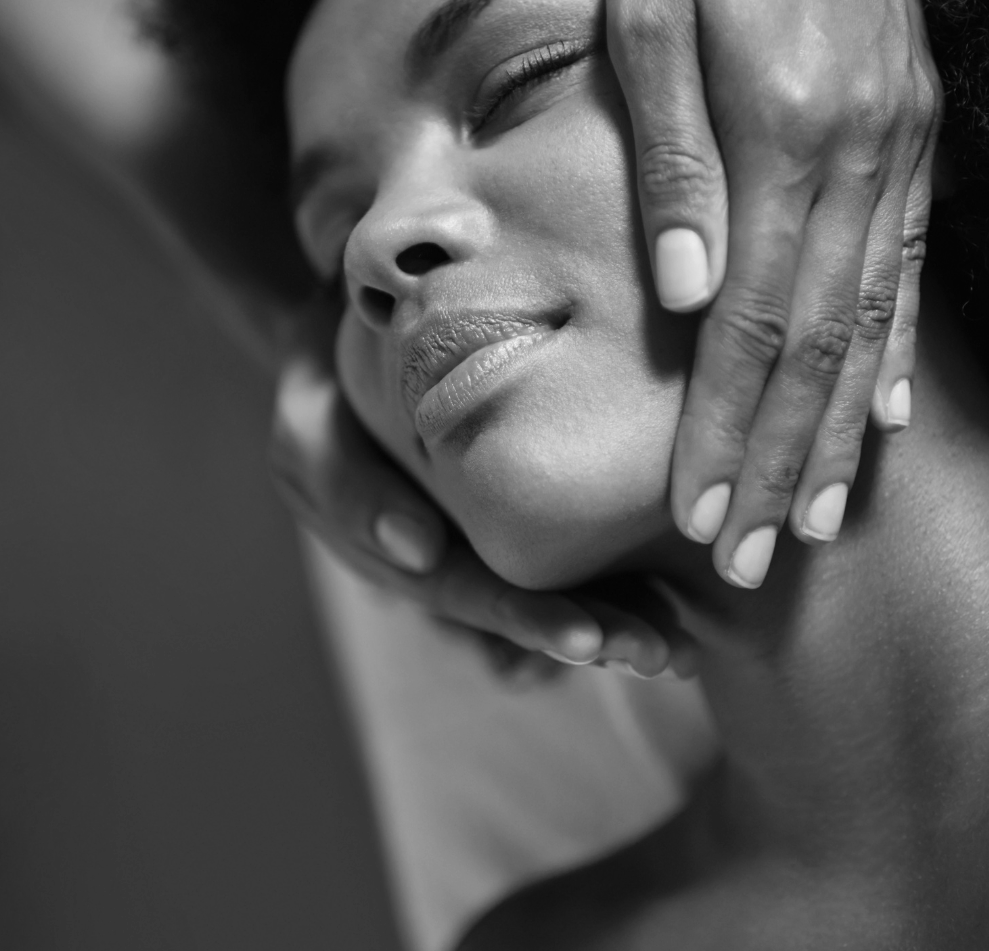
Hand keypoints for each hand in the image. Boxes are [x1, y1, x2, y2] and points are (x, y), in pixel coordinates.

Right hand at [270, 311, 697, 676]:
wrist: (347, 334)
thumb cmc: (327, 378)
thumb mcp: (308, 427)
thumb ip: (349, 487)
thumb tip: (421, 552)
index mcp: (401, 560)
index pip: (471, 598)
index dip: (528, 623)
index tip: (590, 641)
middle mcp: (449, 564)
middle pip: (528, 610)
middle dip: (595, 636)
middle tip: (661, 654)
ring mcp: (480, 538)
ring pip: (555, 591)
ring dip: (619, 622)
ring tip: (680, 647)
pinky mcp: (512, 503)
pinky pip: (572, 548)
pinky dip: (620, 575)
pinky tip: (678, 598)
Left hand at [607, 0, 940, 588]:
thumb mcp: (646, 27)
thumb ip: (672, 169)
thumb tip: (684, 298)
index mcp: (786, 135)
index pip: (752, 325)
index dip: (725, 429)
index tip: (696, 513)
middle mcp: (861, 153)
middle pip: (819, 344)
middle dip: (780, 459)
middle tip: (750, 558)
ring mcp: (901, 141)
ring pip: (874, 318)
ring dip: (844, 428)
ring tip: (819, 515)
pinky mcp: (914, 124)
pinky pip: (911, 261)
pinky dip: (897, 346)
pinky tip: (889, 407)